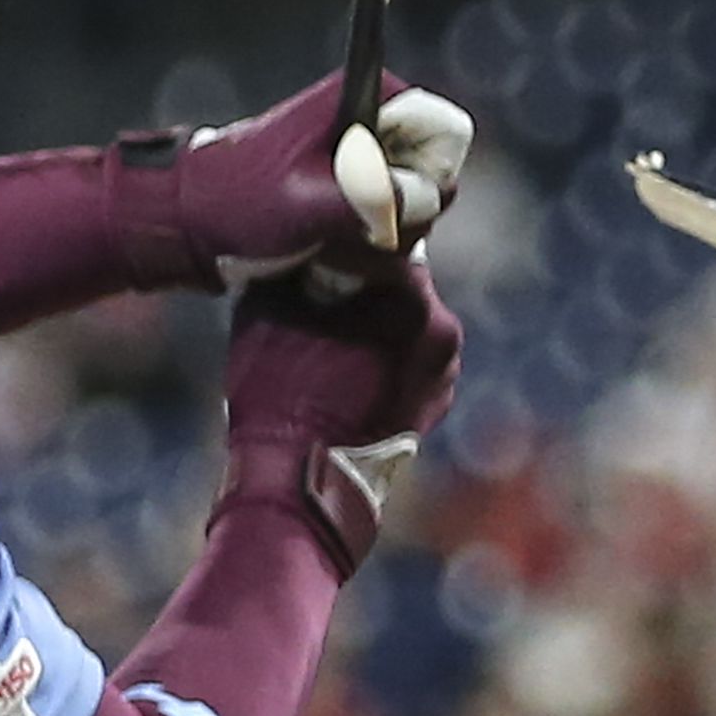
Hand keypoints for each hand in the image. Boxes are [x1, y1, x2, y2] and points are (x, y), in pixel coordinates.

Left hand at [113, 72, 472, 289]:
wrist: (191, 219)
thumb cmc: (242, 203)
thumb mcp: (309, 206)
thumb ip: (374, 198)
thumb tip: (428, 199)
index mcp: (370, 97)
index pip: (450, 134)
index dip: (432, 177)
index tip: (391, 203)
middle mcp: (376, 118)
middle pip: (438, 177)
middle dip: (403, 216)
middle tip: (348, 232)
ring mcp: (368, 153)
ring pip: (418, 206)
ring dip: (381, 238)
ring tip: (326, 244)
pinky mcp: (356, 185)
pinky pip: (392, 222)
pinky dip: (366, 245)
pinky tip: (323, 253)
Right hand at [213, 266, 462, 577]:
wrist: (301, 479)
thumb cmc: (280, 388)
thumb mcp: (270, 306)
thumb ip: (298, 265)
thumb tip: (306, 242)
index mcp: (410, 293)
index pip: (387, 238)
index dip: (350, 236)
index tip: (324, 240)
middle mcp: (442, 327)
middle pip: (401, 280)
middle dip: (366, 279)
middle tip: (326, 284)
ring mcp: (445, 371)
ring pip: (408, 322)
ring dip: (378, 319)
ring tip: (335, 330)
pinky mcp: (437, 404)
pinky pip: (411, 360)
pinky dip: (386, 355)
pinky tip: (350, 367)